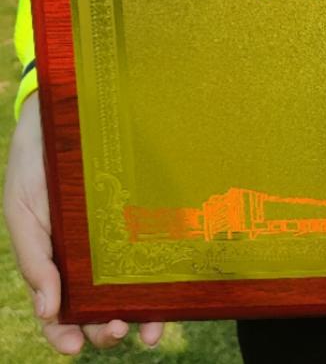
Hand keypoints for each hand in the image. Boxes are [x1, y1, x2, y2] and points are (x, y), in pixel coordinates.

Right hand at [3, 93, 164, 353]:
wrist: (65, 114)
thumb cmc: (36, 165)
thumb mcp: (22, 211)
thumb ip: (35, 259)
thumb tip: (49, 310)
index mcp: (56, 259)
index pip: (58, 309)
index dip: (66, 333)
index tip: (74, 348)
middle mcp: (90, 255)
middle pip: (98, 304)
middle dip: (106, 327)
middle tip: (116, 331)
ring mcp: (119, 237)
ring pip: (130, 286)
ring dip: (139, 314)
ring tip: (150, 330)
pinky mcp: (145, 216)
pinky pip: (157, 249)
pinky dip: (163, 276)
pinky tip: (172, 291)